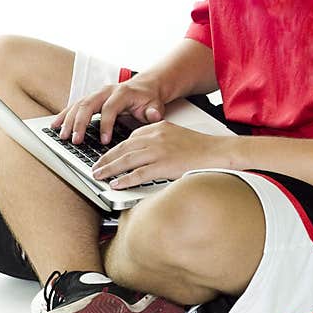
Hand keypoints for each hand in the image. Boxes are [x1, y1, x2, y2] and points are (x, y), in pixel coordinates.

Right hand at [50, 74, 165, 145]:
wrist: (146, 87)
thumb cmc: (149, 98)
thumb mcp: (155, 105)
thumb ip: (154, 111)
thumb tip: (154, 115)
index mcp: (122, 93)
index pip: (110, 108)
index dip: (106, 124)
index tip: (104, 141)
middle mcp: (107, 91)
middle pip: (89, 104)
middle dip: (80, 123)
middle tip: (76, 140)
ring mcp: (97, 94)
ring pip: (79, 104)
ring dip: (69, 120)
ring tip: (63, 136)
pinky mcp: (91, 98)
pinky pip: (74, 106)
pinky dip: (64, 115)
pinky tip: (55, 125)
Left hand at [91, 121, 231, 186]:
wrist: (217, 152)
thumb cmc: (200, 147)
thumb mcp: (175, 135)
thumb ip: (158, 140)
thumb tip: (142, 154)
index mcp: (157, 127)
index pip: (130, 138)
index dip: (116, 149)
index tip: (107, 156)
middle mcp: (155, 137)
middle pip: (123, 148)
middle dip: (106, 158)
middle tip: (95, 167)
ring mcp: (159, 151)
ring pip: (126, 160)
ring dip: (109, 169)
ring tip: (98, 176)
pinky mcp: (164, 165)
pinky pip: (139, 174)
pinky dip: (125, 179)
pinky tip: (116, 184)